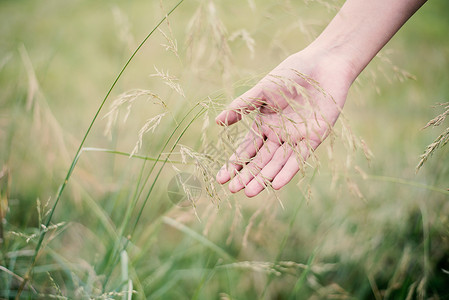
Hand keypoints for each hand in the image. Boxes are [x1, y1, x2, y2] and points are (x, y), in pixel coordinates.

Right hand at [215, 50, 353, 196]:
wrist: (322, 64)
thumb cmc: (291, 73)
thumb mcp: (262, 90)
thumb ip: (242, 106)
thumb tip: (218, 121)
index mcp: (265, 125)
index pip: (247, 149)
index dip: (234, 164)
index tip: (221, 179)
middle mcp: (279, 135)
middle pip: (260, 160)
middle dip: (247, 175)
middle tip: (233, 190)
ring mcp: (296, 138)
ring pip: (277, 163)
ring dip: (264, 177)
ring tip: (250, 192)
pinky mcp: (314, 137)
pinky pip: (299, 157)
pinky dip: (287, 171)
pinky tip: (275, 184)